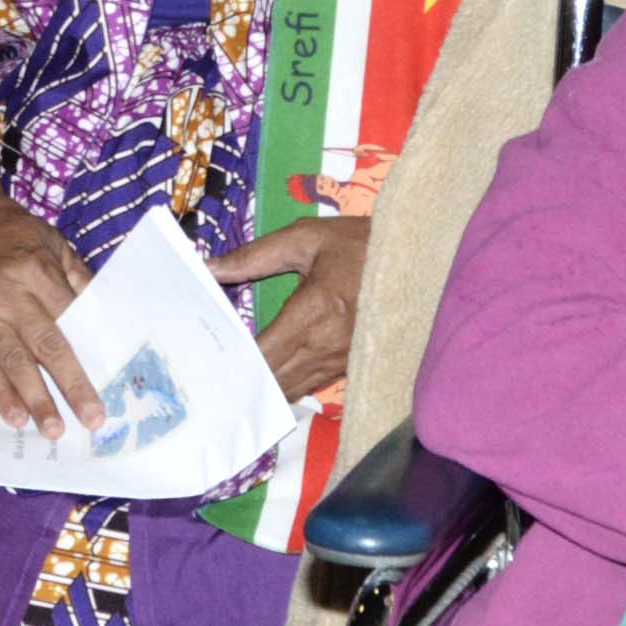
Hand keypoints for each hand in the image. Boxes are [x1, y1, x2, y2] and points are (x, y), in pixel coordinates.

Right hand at [0, 192, 103, 439]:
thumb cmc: (9, 232)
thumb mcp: (51, 242)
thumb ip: (77, 278)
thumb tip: (104, 314)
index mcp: (36, 270)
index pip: (70, 317)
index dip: (90, 350)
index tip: (111, 380)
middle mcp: (8, 295)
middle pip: (46, 345)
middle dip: (70, 385)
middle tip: (92, 419)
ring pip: (12, 362)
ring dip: (34, 399)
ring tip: (53, 430)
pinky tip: (14, 416)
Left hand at [221, 213, 371, 401]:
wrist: (418, 257)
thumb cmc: (359, 244)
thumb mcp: (307, 238)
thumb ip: (255, 255)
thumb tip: (210, 267)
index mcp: (314, 312)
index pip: (264, 353)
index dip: (234, 361)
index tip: (208, 358)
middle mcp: (327, 345)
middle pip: (273, 378)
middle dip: (243, 379)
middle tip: (209, 376)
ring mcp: (341, 360)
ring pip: (291, 388)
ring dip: (263, 387)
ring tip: (230, 384)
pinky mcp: (349, 365)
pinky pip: (310, 385)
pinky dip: (286, 386)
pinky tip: (265, 382)